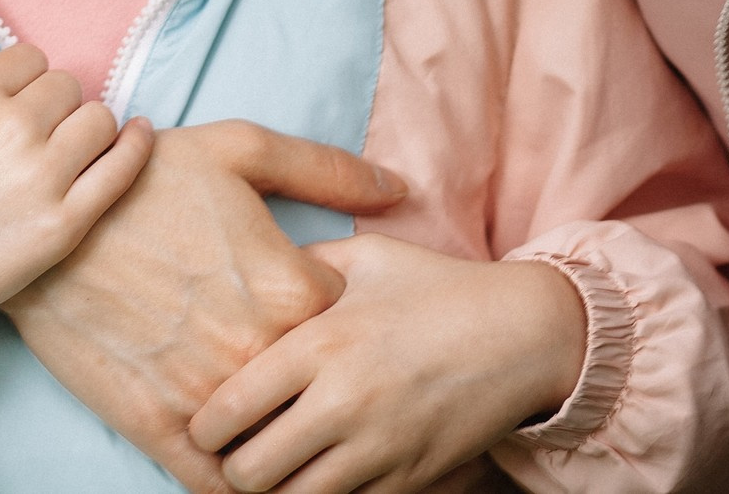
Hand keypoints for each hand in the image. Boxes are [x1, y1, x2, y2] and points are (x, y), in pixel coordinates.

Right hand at [0, 4, 153, 364]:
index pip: (29, 57)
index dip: (20, 77)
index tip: (9, 102)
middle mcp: (13, 128)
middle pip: (66, 85)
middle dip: (52, 101)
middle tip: (33, 130)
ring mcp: (45, 178)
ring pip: (99, 119)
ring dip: (87, 124)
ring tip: (67, 144)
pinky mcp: (67, 224)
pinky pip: (122, 168)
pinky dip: (136, 145)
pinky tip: (138, 134)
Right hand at [1, 122, 408, 493]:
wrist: (41, 225)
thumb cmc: (140, 179)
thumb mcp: (236, 148)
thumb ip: (325, 169)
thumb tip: (397, 189)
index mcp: (293, 289)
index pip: (353, 330)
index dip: (344, 323)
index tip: (327, 316)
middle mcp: (260, 352)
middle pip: (323, 396)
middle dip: (322, 388)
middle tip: (312, 377)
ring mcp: (210, 397)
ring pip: (279, 446)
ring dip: (286, 441)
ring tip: (282, 425)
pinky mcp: (159, 428)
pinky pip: (221, 485)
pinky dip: (239, 485)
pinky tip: (241, 463)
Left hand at [188, 234, 587, 493]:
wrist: (526, 333)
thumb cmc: (438, 288)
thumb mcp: (363, 258)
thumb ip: (299, 266)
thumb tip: (249, 271)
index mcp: (319, 344)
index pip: (228, 410)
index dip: (202, 427)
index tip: (205, 423)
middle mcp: (342, 403)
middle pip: (251, 472)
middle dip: (232, 468)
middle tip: (236, 451)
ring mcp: (379, 448)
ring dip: (277, 489)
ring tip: (277, 466)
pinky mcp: (410, 479)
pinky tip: (324, 471)